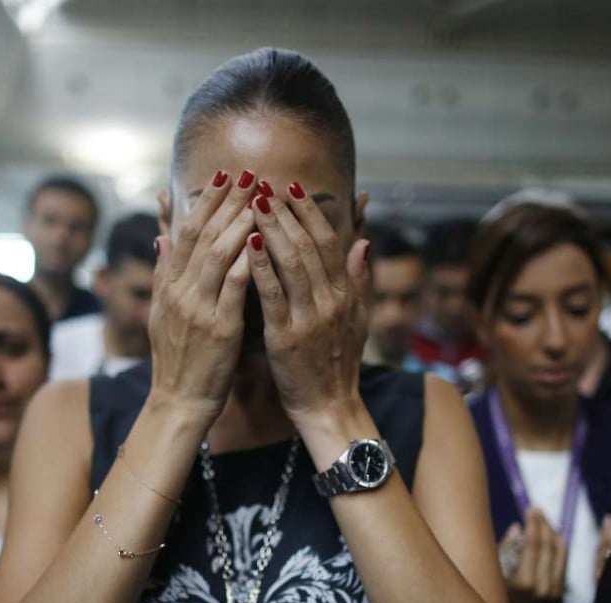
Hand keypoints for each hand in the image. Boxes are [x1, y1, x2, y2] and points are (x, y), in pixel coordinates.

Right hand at [148, 170, 258, 421]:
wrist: (178, 402)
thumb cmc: (177, 358)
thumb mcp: (162, 312)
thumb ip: (164, 273)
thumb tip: (160, 237)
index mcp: (168, 285)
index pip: (186, 231)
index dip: (205, 201)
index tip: (224, 175)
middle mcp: (180, 291)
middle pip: (203, 235)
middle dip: (226, 201)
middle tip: (248, 173)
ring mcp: (198, 308)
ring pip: (218, 254)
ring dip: (239, 221)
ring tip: (259, 196)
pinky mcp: (218, 328)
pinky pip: (234, 287)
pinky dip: (248, 261)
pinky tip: (264, 241)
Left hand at [246, 182, 370, 426]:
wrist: (330, 407)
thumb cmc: (338, 363)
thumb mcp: (358, 319)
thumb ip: (360, 279)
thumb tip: (364, 241)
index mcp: (345, 294)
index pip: (329, 242)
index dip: (311, 213)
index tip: (293, 187)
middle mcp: (330, 301)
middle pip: (309, 246)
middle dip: (287, 213)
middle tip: (265, 185)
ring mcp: (310, 318)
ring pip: (292, 263)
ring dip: (273, 230)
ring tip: (255, 203)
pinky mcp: (287, 337)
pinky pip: (273, 296)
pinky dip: (261, 267)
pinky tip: (246, 245)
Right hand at [499, 508, 567, 602]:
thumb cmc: (492, 598)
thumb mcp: (493, 572)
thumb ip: (506, 549)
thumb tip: (518, 528)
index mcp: (525, 581)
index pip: (534, 545)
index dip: (534, 524)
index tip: (531, 509)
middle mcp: (544, 586)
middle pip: (550, 547)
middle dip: (544, 525)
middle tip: (537, 511)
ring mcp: (554, 591)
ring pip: (560, 554)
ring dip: (553, 534)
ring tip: (544, 521)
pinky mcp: (558, 593)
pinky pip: (562, 563)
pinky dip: (559, 547)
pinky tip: (552, 537)